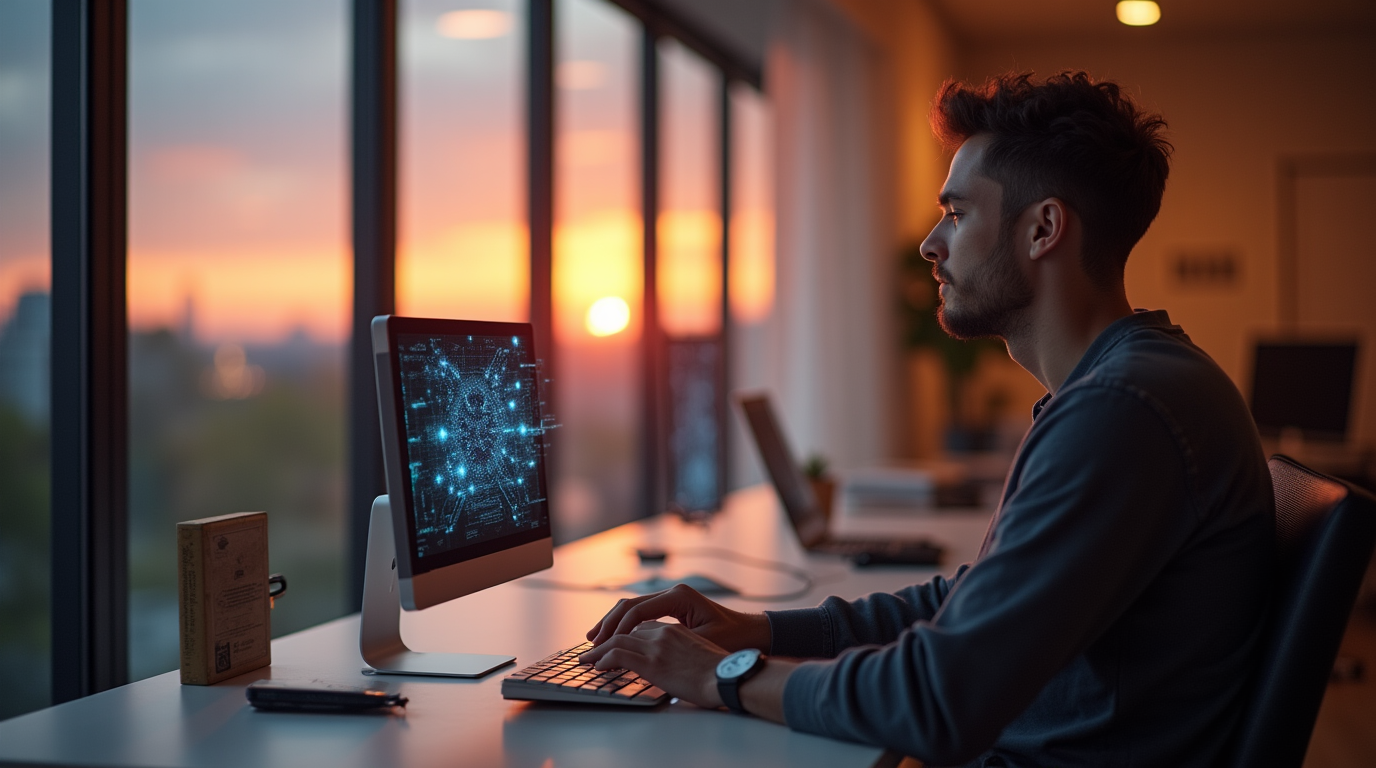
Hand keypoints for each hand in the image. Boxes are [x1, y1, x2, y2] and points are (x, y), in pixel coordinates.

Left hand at [579, 620, 726, 708]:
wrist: (729, 677)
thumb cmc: (721, 671)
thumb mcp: (700, 653)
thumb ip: (681, 652)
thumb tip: (672, 665)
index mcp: (676, 629)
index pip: (642, 624)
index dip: (625, 632)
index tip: (613, 641)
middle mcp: (664, 632)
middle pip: (626, 628)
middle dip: (607, 635)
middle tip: (593, 646)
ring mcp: (657, 645)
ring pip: (617, 640)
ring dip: (599, 649)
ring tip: (587, 658)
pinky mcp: (652, 662)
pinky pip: (618, 654)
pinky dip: (603, 658)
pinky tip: (596, 666)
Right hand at [584, 584, 770, 651]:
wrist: (753, 634)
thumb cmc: (733, 639)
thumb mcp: (702, 641)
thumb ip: (671, 642)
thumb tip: (638, 649)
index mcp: (679, 597)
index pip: (637, 611)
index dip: (617, 630)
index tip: (602, 647)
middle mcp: (673, 592)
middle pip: (630, 604)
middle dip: (608, 623)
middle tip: (590, 642)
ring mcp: (672, 598)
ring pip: (633, 606)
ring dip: (613, 622)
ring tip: (595, 639)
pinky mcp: (672, 607)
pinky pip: (642, 612)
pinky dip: (626, 623)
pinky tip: (615, 636)